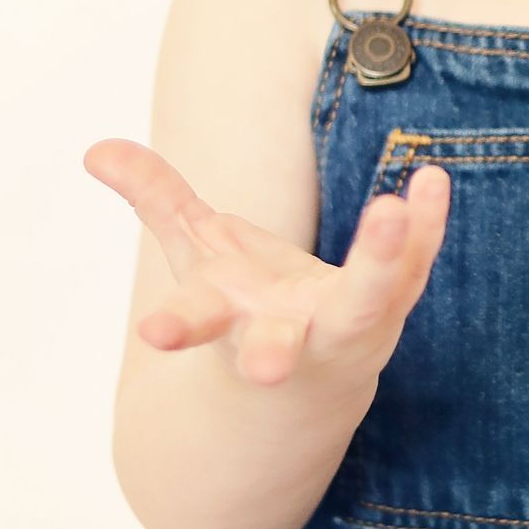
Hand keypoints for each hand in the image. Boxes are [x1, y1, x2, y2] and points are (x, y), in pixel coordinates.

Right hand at [82, 138, 450, 390]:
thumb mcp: (196, 254)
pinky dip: (426, 223)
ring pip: (366, 299)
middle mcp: (288, 334)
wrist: (312, 380)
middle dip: (271, 354)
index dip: (175, 325)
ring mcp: (346, 325)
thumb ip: (156, 200)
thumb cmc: (245, 309)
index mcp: (230, 322)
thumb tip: (95, 148)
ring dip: (378, 260)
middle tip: (268, 367)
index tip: (152, 334)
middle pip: (280, 345)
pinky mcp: (392, 305)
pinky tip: (432, 178)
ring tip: (392, 208)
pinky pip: (414, 264)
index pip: (195, 322)